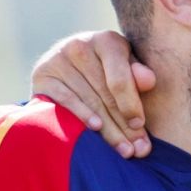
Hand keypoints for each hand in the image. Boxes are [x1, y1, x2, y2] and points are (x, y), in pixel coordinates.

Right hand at [30, 30, 156, 157]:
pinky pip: (65, 100)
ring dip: (108, 130)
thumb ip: (138, 74)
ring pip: (89, 101)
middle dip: (123, 125)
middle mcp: (81, 45)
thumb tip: (148, 81)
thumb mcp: (127, 67)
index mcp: (107, 41)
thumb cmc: (109, 69)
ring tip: (124, 150)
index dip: (131, 104)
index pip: (120, 78)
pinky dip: (81, 115)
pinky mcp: (42, 75)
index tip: (140, 125)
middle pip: (105, 94)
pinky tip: (95, 129)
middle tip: (138, 149)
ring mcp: (59, 59)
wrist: (70, 63)